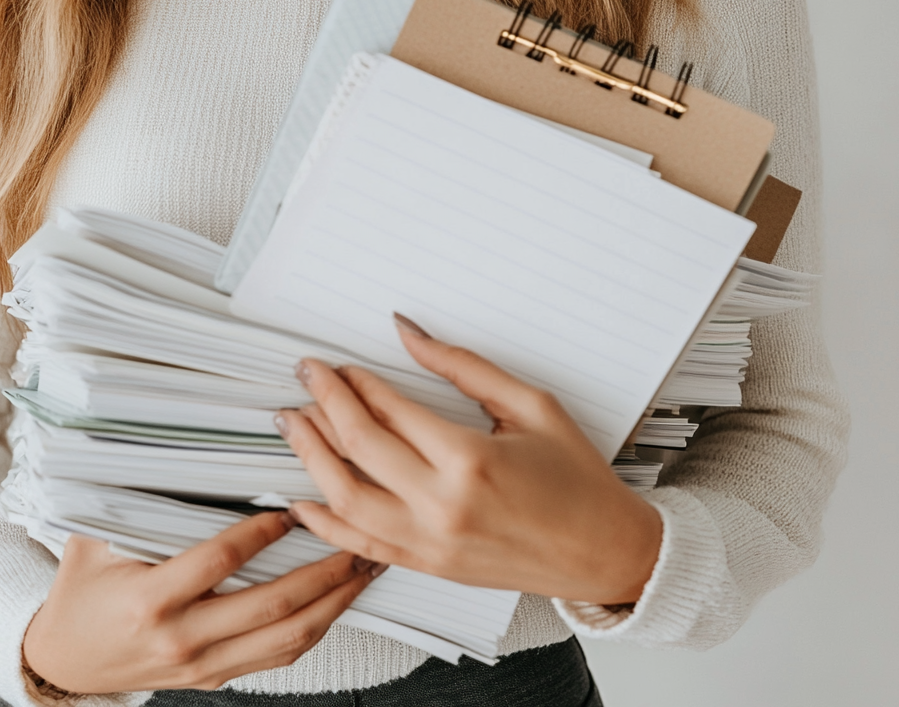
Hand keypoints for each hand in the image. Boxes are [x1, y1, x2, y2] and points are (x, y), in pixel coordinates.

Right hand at [23, 512, 380, 693]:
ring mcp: (203, 666)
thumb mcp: (91, 539)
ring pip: (287, 639)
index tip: (292, 508)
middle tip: (357, 537)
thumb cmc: (81, 593)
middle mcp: (182, 638)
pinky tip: (337, 602)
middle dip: (325, 571)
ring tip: (363, 569)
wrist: (64, 661)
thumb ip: (130, 499)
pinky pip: (277, 657)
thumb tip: (161, 446)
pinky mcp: (214, 678)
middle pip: (272, 606)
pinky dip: (314, 628)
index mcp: (150, 600)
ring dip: (334, 603)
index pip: (220, 561)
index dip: (261, 534)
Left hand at [276, 315, 662, 605]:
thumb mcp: (530, 406)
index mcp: (470, 460)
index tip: (336, 364)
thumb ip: (463, 367)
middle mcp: (442, 505)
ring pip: (344, 498)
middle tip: (305, 377)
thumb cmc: (577, 481)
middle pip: (357, 446)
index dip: (354, 382)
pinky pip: (358, 545)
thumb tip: (410, 333)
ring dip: (310, 456)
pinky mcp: (427, 565)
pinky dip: (323, 522)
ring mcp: (430, 543)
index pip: (389, 410)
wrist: (604, 552)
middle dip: (322, 404)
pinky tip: (301, 499)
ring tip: (294, 423)